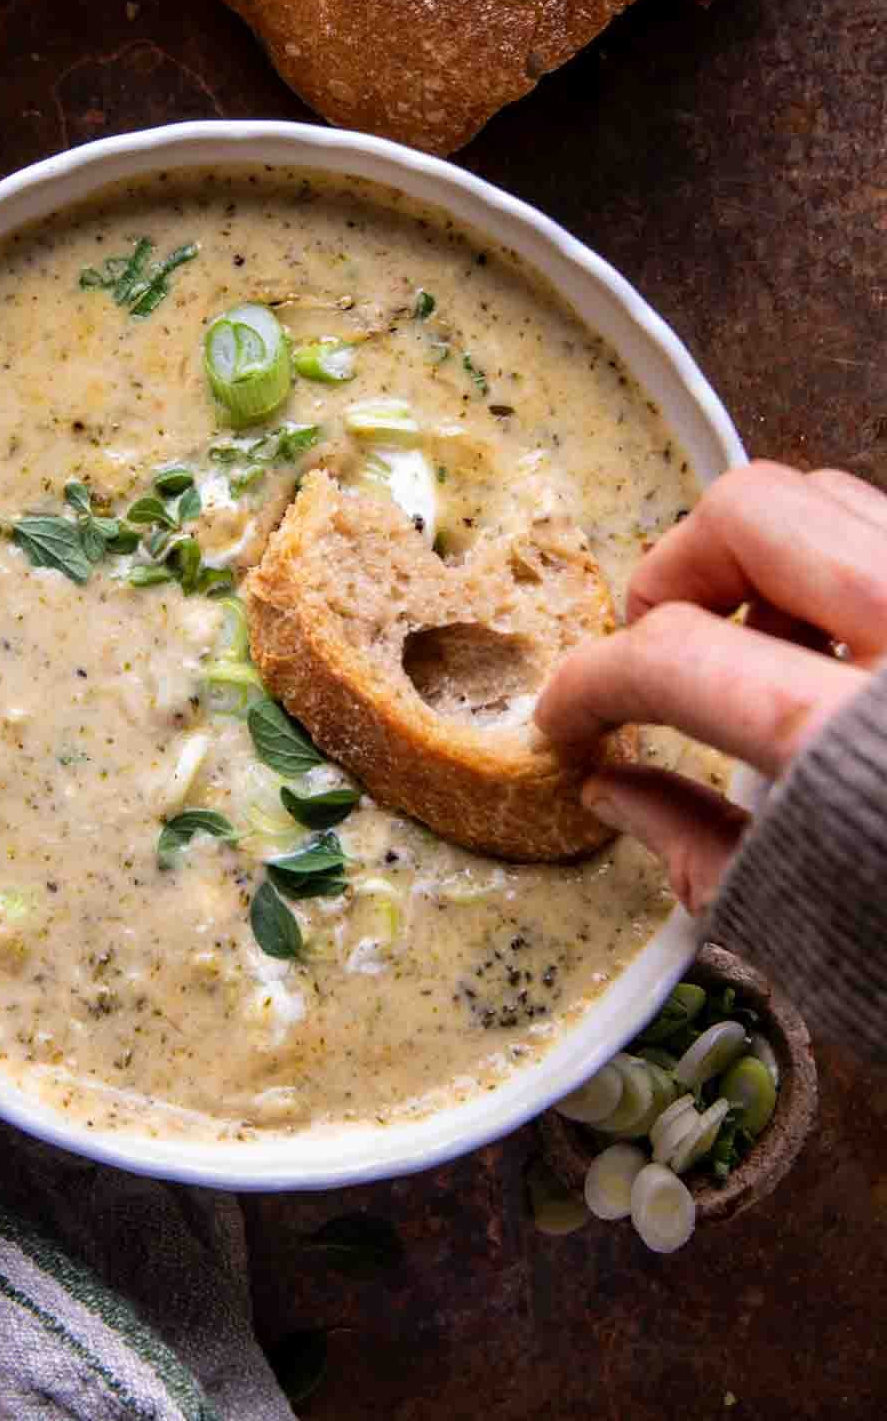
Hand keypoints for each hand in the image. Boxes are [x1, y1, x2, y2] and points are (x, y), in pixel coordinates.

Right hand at [537, 463, 886, 912]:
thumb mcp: (827, 931)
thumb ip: (702, 848)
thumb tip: (611, 788)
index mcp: (855, 739)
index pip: (672, 656)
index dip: (592, 683)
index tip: (570, 716)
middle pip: (750, 511)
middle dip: (672, 571)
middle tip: (655, 643)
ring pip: (831, 495)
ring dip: (761, 556)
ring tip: (754, 646)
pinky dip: (840, 567)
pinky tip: (839, 654)